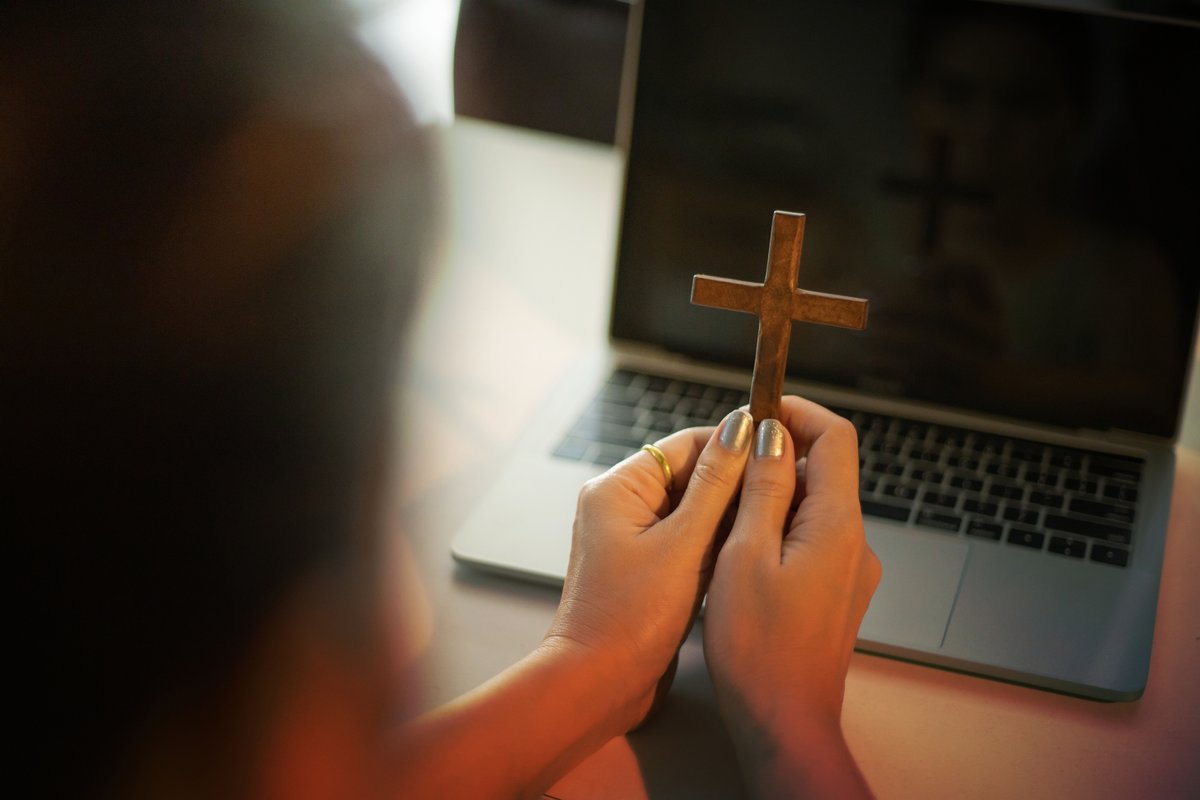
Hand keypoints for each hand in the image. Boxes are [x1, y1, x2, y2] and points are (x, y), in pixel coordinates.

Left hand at [542, 408, 755, 731]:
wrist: (599, 686)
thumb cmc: (630, 619)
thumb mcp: (683, 544)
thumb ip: (715, 485)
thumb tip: (740, 429)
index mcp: (619, 488)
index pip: (685, 444)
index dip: (733, 445)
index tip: (778, 450)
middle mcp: (620, 506)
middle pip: (690, 475)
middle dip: (735, 485)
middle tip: (786, 493)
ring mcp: (631, 539)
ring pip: (693, 511)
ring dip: (727, 518)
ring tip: (771, 524)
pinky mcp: (645, 569)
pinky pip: (686, 542)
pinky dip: (714, 546)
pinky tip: (744, 556)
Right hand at [703, 396, 879, 796]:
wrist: (784, 722)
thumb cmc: (758, 647)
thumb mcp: (745, 555)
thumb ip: (763, 489)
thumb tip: (772, 434)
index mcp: (837, 525)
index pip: (837, 437)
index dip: (797, 412)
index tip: (756, 410)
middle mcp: (854, 543)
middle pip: (824, 470)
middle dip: (775, 456)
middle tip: (725, 466)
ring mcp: (849, 571)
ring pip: (813, 507)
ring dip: (773, 495)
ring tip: (723, 514)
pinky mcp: (836, 594)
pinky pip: (811, 540)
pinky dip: (778, 529)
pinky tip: (740, 553)